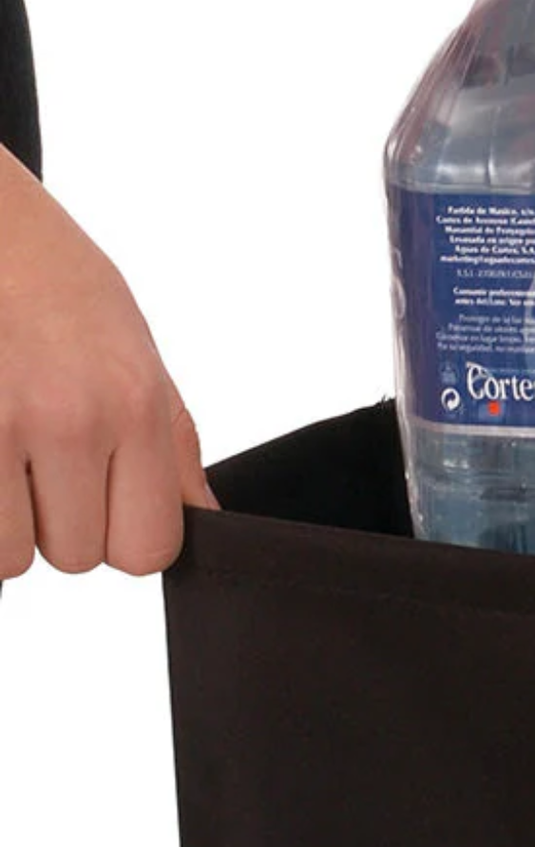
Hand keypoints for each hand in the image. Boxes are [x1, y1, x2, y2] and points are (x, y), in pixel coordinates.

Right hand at [0, 150, 212, 579]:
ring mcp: (0, 429)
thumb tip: (202, 518)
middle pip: (75, 558)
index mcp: (136, 405)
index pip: (148, 549)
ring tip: (7, 442)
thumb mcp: (136, 354)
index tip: (106, 500)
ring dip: (6, 519)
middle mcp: (72, 421)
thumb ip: (170, 446)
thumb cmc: (59, 288)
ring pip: (9, 557)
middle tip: (43, 451)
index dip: (123, 533)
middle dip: (58, 520)